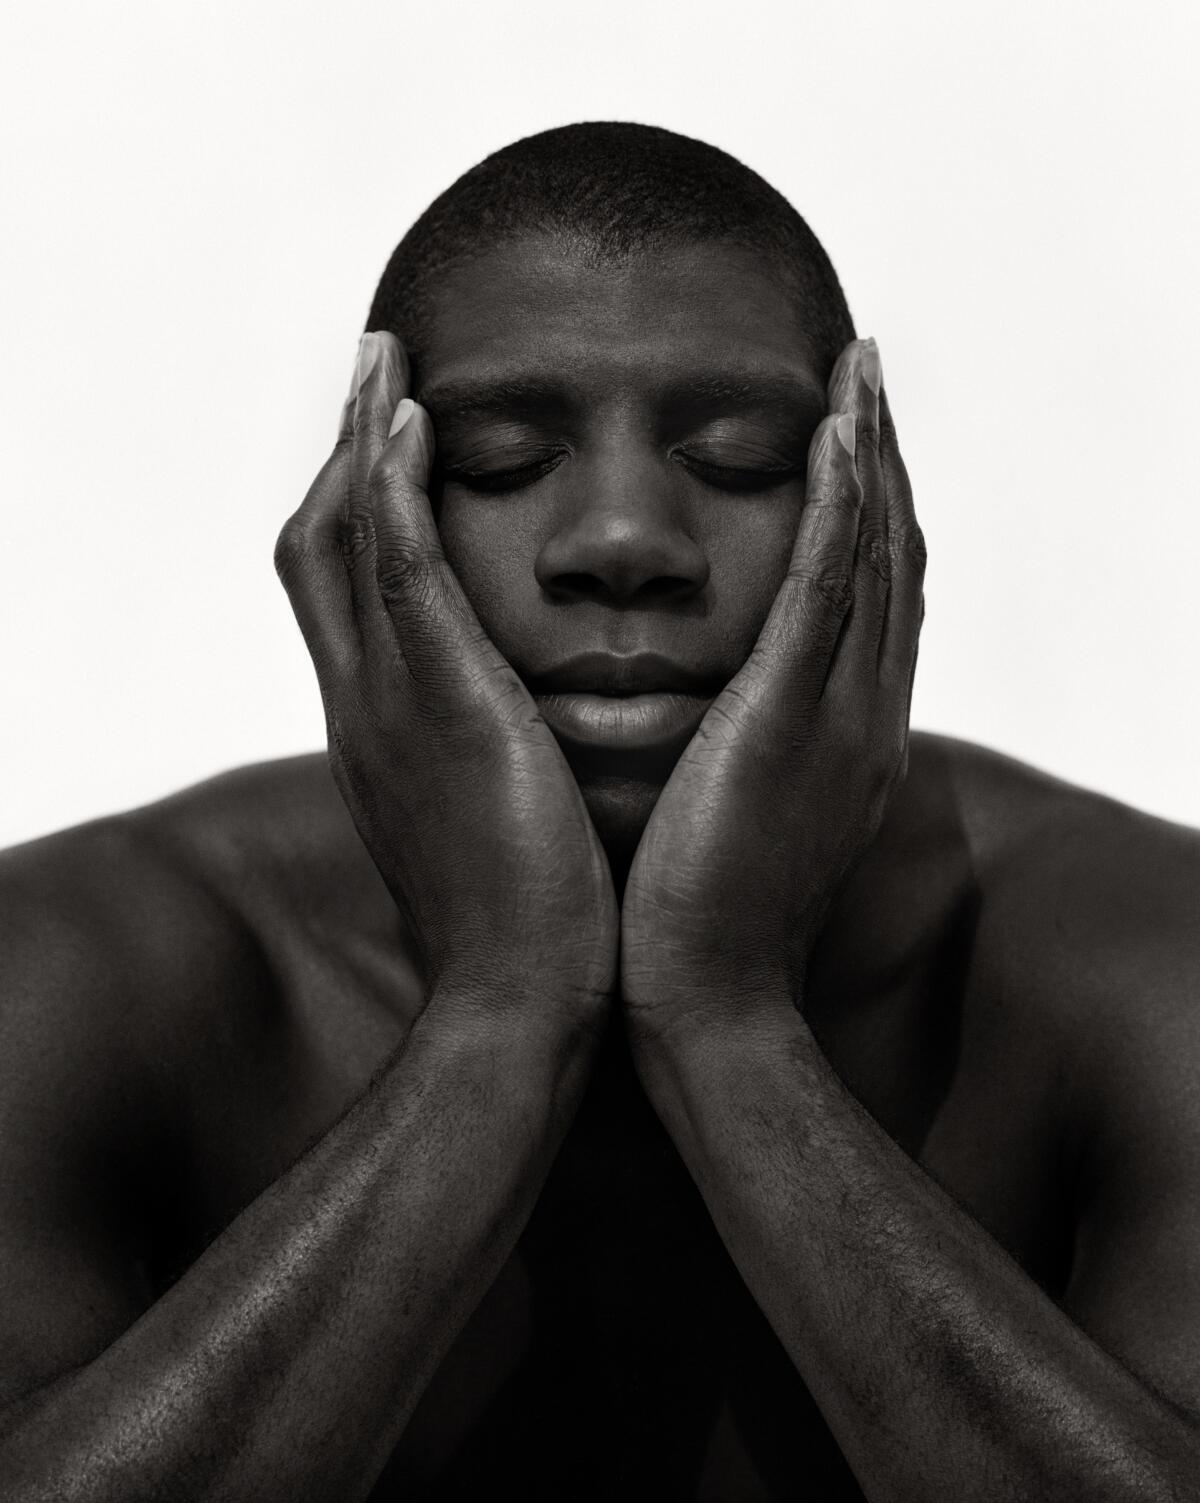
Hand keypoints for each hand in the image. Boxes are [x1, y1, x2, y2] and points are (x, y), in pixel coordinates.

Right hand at [275, 332, 617, 1032]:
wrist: (522, 1003)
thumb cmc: (533, 924)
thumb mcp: (499, 829)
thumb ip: (495, 768)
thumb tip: (531, 737)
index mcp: (384, 733)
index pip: (347, 596)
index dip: (362, 515)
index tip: (392, 452)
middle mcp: (363, 704)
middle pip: (321, 548)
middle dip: (344, 457)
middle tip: (377, 379)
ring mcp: (386, 701)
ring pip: (346, 538)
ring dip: (362, 440)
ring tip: (387, 363)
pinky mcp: (435, 701)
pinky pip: (396, 564)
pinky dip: (392, 484)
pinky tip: (413, 416)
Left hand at [620, 337, 923, 1046]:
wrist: (706, 1008)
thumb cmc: (699, 924)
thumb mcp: (737, 822)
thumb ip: (745, 759)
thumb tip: (716, 725)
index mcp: (845, 736)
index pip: (868, 601)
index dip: (869, 515)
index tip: (850, 445)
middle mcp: (865, 713)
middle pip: (888, 559)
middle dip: (884, 462)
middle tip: (867, 377)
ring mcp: (840, 714)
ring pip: (871, 554)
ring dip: (870, 452)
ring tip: (859, 369)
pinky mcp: (792, 720)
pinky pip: (826, 586)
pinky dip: (841, 502)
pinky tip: (837, 430)